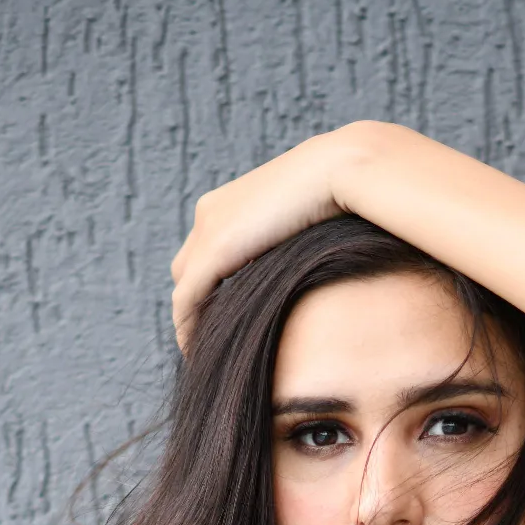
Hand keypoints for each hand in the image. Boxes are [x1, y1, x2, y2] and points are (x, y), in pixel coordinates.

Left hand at [170, 123, 386, 347]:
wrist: (340, 169)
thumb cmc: (340, 191)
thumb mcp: (307, 221)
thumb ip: (292, 242)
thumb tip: (308, 269)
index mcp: (230, 201)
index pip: (204, 252)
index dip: (208, 288)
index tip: (225, 320)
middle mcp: (211, 212)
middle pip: (187, 270)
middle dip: (196, 305)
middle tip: (214, 341)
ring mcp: (209, 229)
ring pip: (183, 287)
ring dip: (190, 321)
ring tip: (205, 355)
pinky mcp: (215, 250)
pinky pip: (187, 300)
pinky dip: (187, 327)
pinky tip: (198, 354)